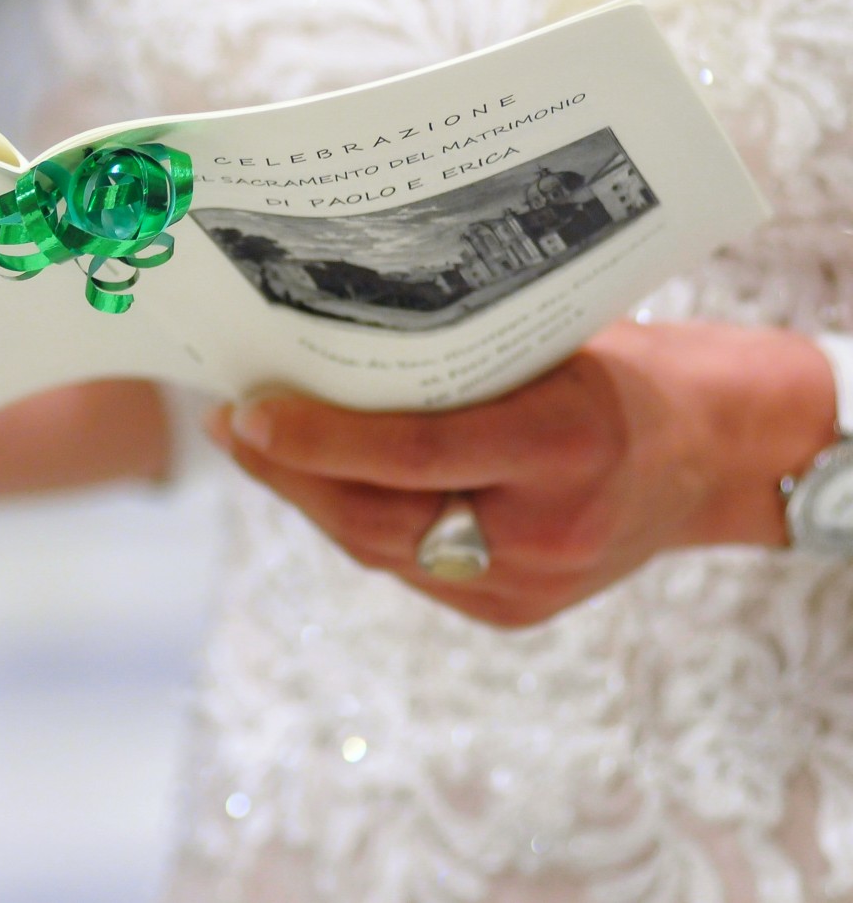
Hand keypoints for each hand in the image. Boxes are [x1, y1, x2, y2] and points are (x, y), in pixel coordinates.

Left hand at [209, 320, 839, 626]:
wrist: (712, 453)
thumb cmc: (620, 372)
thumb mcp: (552, 343)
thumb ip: (453, 356)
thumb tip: (320, 334)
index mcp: (564, 446)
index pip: (413, 452)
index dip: (319, 438)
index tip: (249, 411)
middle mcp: (547, 530)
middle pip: (379, 518)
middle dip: (290, 473)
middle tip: (233, 424)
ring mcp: (530, 586)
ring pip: (383, 550)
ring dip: (309, 499)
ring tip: (257, 448)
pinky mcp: (514, 612)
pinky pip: (408, 567)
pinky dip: (355, 522)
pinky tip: (316, 482)